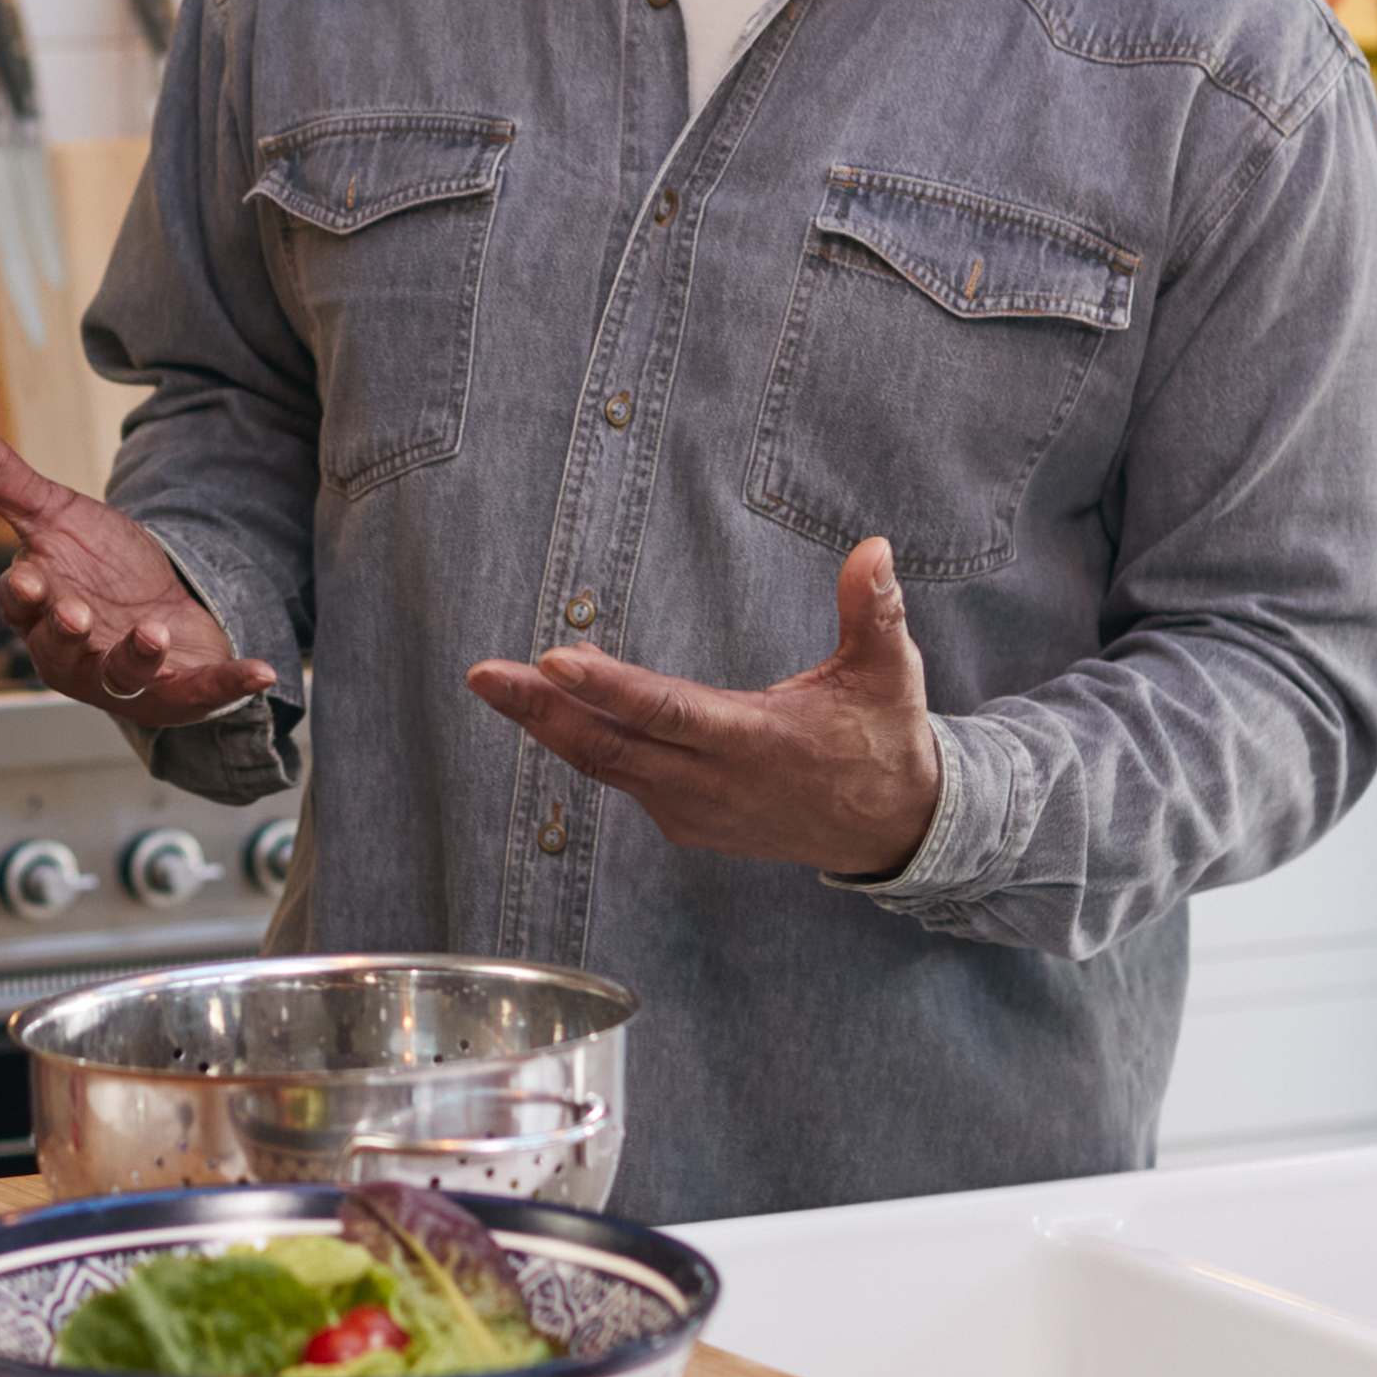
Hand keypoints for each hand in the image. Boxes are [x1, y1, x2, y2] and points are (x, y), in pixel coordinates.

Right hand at [0, 401, 278, 726]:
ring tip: (152, 634)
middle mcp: (74, 651)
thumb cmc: (96, 568)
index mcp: (39, 607)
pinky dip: (229, 685)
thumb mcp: (52, 512)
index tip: (26, 582)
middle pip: (61, 648)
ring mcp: (125, 678)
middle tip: (77, 615)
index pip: (18, 604)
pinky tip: (262, 670)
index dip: (21, 597)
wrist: (160, 609)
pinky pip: (203, 695)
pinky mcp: (178, 692)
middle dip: (68, 633)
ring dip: (135, 659)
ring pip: (120, 677)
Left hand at [464, 537, 942, 878]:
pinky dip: (582, 746)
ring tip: (496, 685)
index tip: (553, 659)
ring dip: (549, 725)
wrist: (893, 829)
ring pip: (607, 766)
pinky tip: (547, 712)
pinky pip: (621, 780)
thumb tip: (875, 547)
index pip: (669, 713)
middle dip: (541, 710)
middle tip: (483, 675)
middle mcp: (716, 784)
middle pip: (612, 746)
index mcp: (758, 743)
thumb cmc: (884, 738)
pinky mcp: (686, 823)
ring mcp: (695, 811)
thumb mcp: (890, 673)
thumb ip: (874, 611)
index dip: (609, 689)